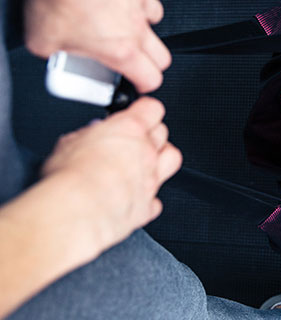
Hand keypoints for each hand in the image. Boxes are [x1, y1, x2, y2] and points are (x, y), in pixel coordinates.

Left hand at [23, 0, 170, 92]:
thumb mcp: (42, 41)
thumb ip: (55, 52)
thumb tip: (49, 49)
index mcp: (121, 48)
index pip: (150, 78)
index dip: (144, 84)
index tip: (136, 83)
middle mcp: (136, 24)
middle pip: (162, 54)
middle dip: (150, 59)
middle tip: (132, 56)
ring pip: (157, 16)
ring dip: (143, 19)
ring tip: (123, 16)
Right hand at [41, 98, 181, 252]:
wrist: (79, 211)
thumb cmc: (72, 176)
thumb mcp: (69, 142)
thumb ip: (86, 135)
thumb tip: (89, 135)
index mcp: (130, 129)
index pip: (151, 108)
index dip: (145, 109)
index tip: (138, 110)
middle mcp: (146, 153)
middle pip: (162, 133)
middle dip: (150, 132)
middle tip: (133, 138)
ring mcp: (151, 179)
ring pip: (172, 159)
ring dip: (161, 158)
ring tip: (142, 162)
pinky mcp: (147, 206)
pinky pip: (156, 198)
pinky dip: (148, 196)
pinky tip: (133, 196)